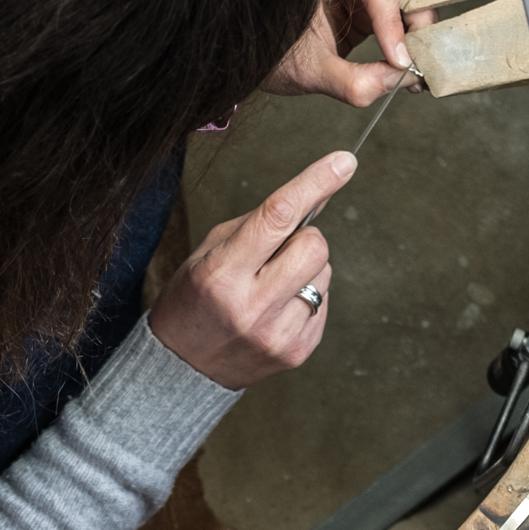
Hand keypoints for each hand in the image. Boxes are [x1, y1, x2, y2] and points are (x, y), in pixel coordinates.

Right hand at [148, 152, 354, 389]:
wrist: (185, 367)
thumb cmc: (195, 299)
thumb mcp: (211, 252)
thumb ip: (259, 224)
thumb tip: (315, 196)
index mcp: (223, 273)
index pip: (278, 216)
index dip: (315, 183)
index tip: (343, 162)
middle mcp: (253, 306)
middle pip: (315, 247)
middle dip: (305, 238)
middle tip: (282, 249)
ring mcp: (278, 334)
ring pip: (324, 275)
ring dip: (306, 270)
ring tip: (272, 286)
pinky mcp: (297, 351)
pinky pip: (323, 303)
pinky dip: (306, 296)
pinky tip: (278, 309)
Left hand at [263, 0, 433, 106]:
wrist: (250, 48)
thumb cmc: (271, 51)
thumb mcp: (310, 73)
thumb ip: (354, 82)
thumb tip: (399, 81)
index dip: (394, 22)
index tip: (401, 62)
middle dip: (415, 21)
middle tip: (419, 60)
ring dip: (414, 29)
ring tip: (411, 66)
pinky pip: (396, 7)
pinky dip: (404, 34)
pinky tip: (402, 61)